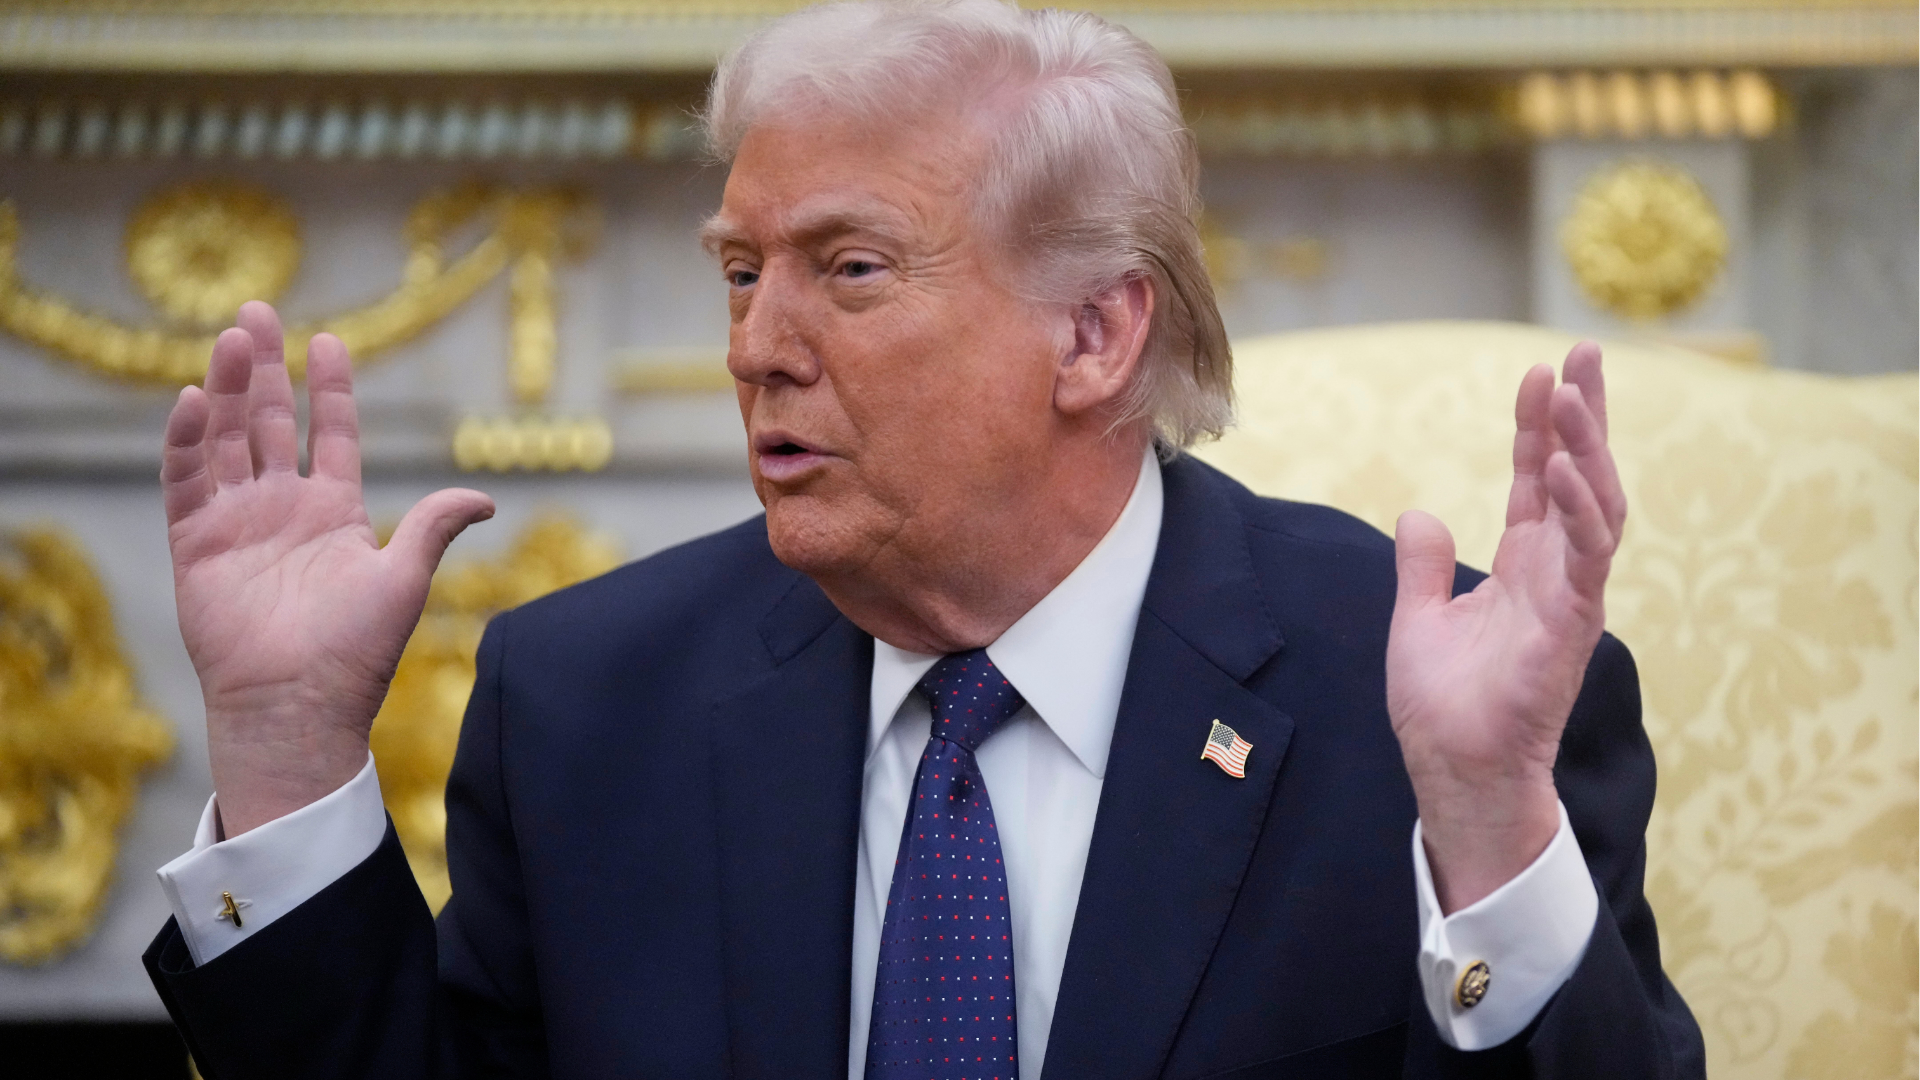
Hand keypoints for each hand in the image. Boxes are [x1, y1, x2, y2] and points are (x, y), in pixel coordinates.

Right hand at [163, 302, 493, 836]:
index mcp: (336, 511)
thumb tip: (484, 497)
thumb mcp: (404, 578)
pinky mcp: (195, 543)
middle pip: (271, 422)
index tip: (330, 339)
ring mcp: (237, 522)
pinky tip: (195, 398)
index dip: (331, 388)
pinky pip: (186, 480)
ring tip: (233, 337)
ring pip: (228, 438)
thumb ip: (433, 526)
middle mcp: (283, 508)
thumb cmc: (355, 652)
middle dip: (265, 368)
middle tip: (257, 310)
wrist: (299, 704)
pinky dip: (188, 440)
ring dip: (229, 388)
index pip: (334, 433)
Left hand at [1386, 342, 1625, 912]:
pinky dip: (1578, 510)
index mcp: (1525, 566)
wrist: (1453, 769)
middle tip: (1583, 351)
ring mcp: (1571, 598)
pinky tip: (1564, 468)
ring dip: (1586, 447)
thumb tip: (1419, 514)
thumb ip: (1423, 566)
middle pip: (1583, 477)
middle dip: (1585, 414)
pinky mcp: (1572, 627)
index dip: (1541, 427)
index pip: (1541, 480)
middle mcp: (1556, 574)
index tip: (1540, 373)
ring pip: (1597, 506)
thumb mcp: (1420, 618)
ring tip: (1571, 391)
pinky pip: (1587, 557)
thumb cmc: (1446, 706)